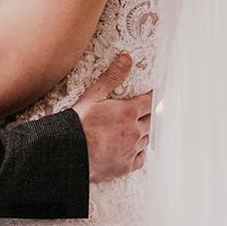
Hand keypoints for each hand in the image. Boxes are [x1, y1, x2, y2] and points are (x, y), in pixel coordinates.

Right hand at [72, 54, 151, 182]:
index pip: (149, 102)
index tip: (155, 94)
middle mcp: (135, 131)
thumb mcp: (93, 95)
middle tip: (145, 111)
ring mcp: (132, 150)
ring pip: (146, 139)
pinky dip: (138, 151)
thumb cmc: (80, 123)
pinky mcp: (127, 165)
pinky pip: (141, 157)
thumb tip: (126, 59)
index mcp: (128, 112)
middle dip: (149, 115)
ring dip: (143, 132)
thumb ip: (112, 76)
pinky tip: (131, 148)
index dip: (153, 96)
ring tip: (135, 128)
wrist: (70, 151)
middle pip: (151, 121)